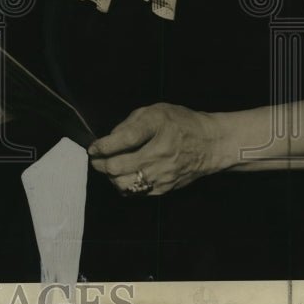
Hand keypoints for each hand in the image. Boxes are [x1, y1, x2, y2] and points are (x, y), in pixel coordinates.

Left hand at [87, 103, 223, 195]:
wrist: (211, 144)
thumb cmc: (181, 123)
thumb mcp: (155, 111)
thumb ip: (130, 123)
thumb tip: (109, 139)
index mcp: (157, 128)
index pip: (125, 140)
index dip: (103, 145)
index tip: (93, 147)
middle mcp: (160, 153)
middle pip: (118, 167)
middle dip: (100, 163)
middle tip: (95, 159)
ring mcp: (163, 174)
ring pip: (123, 184)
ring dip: (110, 177)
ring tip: (108, 167)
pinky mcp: (165, 188)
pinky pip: (135, 192)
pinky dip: (123, 185)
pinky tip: (123, 175)